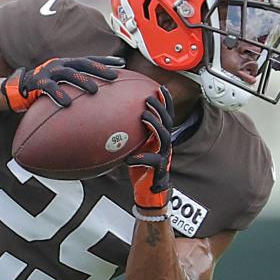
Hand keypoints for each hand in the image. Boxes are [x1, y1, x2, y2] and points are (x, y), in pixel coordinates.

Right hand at [2, 56, 123, 111]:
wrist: (17, 89)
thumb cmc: (42, 88)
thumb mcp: (61, 83)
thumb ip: (75, 85)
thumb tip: (96, 94)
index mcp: (67, 63)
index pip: (90, 59)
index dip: (105, 60)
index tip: (122, 63)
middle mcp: (60, 64)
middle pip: (83, 63)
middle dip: (100, 69)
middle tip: (115, 76)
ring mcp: (49, 72)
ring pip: (69, 74)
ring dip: (83, 81)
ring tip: (94, 90)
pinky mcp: (38, 83)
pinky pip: (50, 88)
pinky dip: (59, 95)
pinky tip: (67, 104)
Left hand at [125, 86, 173, 210]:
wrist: (149, 192)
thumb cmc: (141, 169)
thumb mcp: (136, 149)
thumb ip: (130, 136)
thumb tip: (111, 123)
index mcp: (160, 138)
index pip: (167, 116)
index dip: (166, 102)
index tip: (159, 87)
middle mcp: (164, 145)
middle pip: (168, 121)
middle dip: (160, 108)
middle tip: (149, 98)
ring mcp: (163, 156)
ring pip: (164, 137)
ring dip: (154, 125)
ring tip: (143, 117)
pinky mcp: (158, 169)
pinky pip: (151, 161)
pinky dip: (140, 159)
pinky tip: (129, 159)